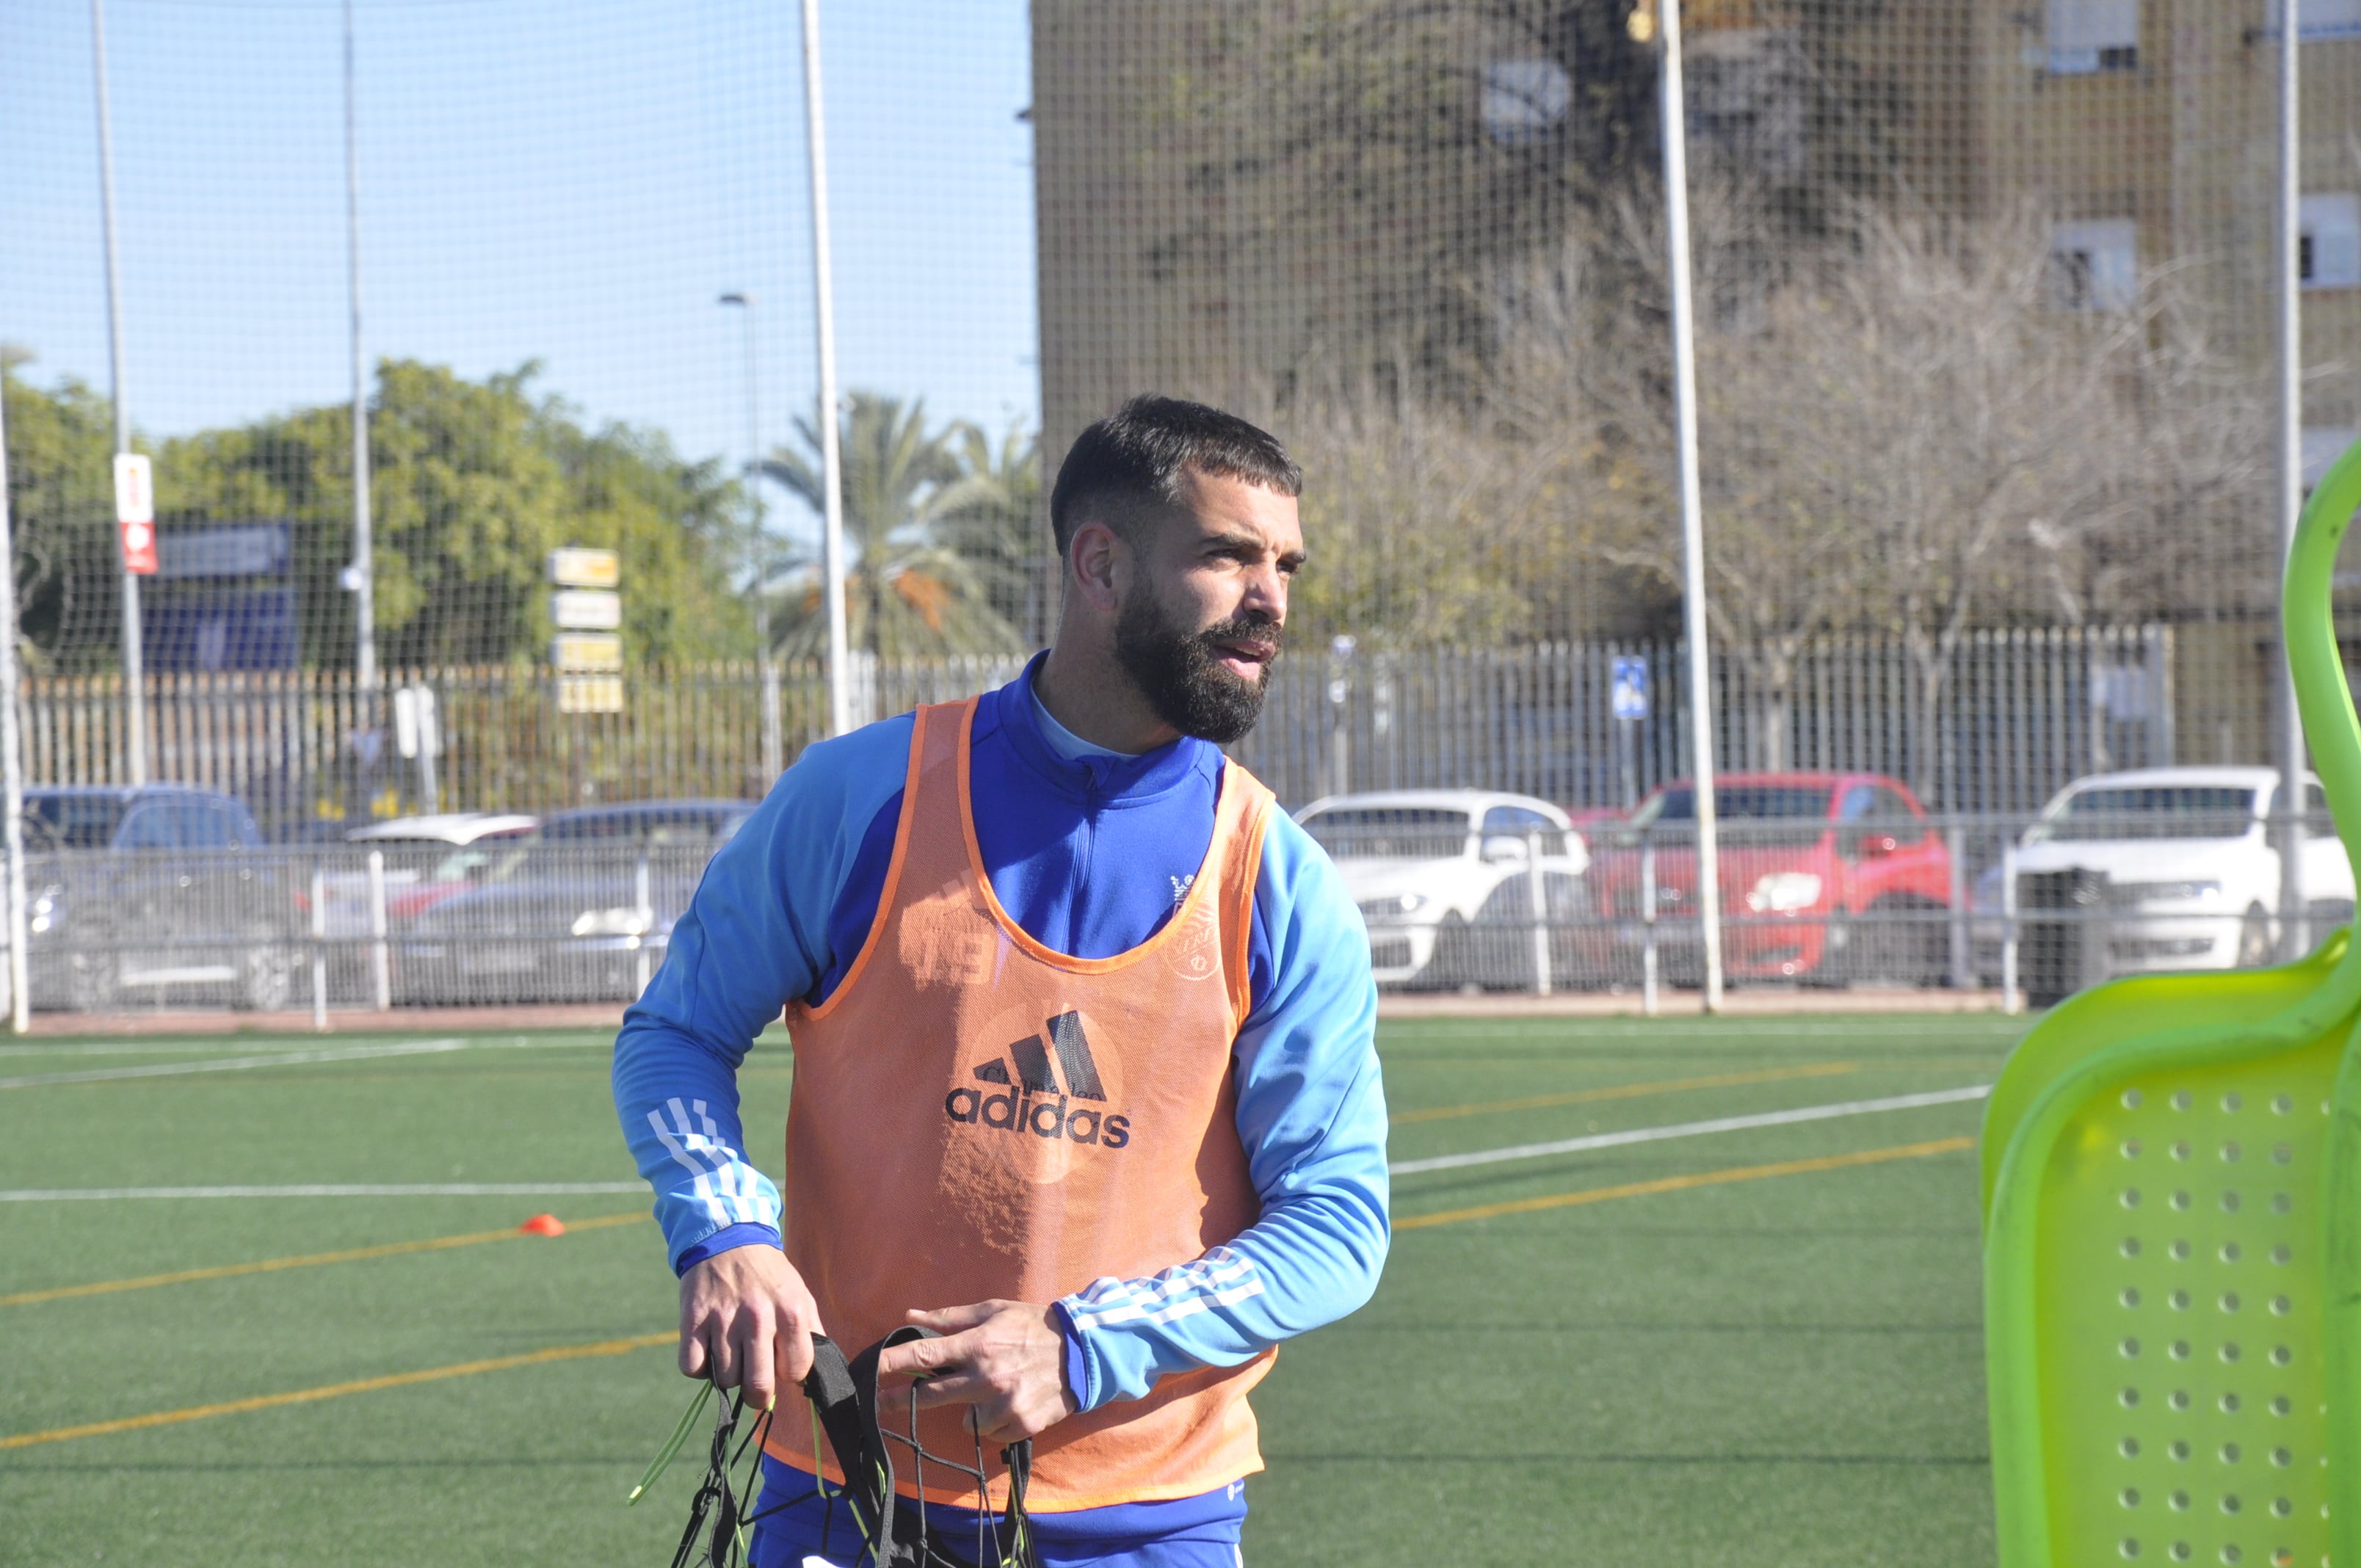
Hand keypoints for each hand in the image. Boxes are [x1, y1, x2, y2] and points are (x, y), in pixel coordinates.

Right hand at [677, 1244, 822, 1410]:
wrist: (728, 1239)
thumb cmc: (769, 1277)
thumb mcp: (801, 1296)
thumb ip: (811, 1335)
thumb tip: (813, 1378)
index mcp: (790, 1311)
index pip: (795, 1372)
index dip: (789, 1373)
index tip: (781, 1363)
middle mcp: (758, 1317)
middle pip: (758, 1387)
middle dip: (758, 1395)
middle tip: (755, 1383)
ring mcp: (723, 1319)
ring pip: (725, 1380)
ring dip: (729, 1374)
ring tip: (733, 1351)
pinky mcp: (693, 1320)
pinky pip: (693, 1368)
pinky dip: (700, 1367)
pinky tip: (709, 1350)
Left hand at [876, 1300, 1077, 1443]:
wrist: (1084, 1353)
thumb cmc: (1033, 1326)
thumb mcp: (993, 1311)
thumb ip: (950, 1317)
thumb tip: (911, 1316)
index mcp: (978, 1344)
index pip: (923, 1355)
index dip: (891, 1363)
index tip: (868, 1370)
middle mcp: (986, 1376)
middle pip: (929, 1395)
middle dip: (899, 1400)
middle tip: (877, 1403)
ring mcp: (1003, 1404)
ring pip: (965, 1420)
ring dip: (970, 1409)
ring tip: (993, 1391)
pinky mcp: (1020, 1425)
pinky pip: (990, 1433)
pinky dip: (995, 1423)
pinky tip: (1010, 1404)